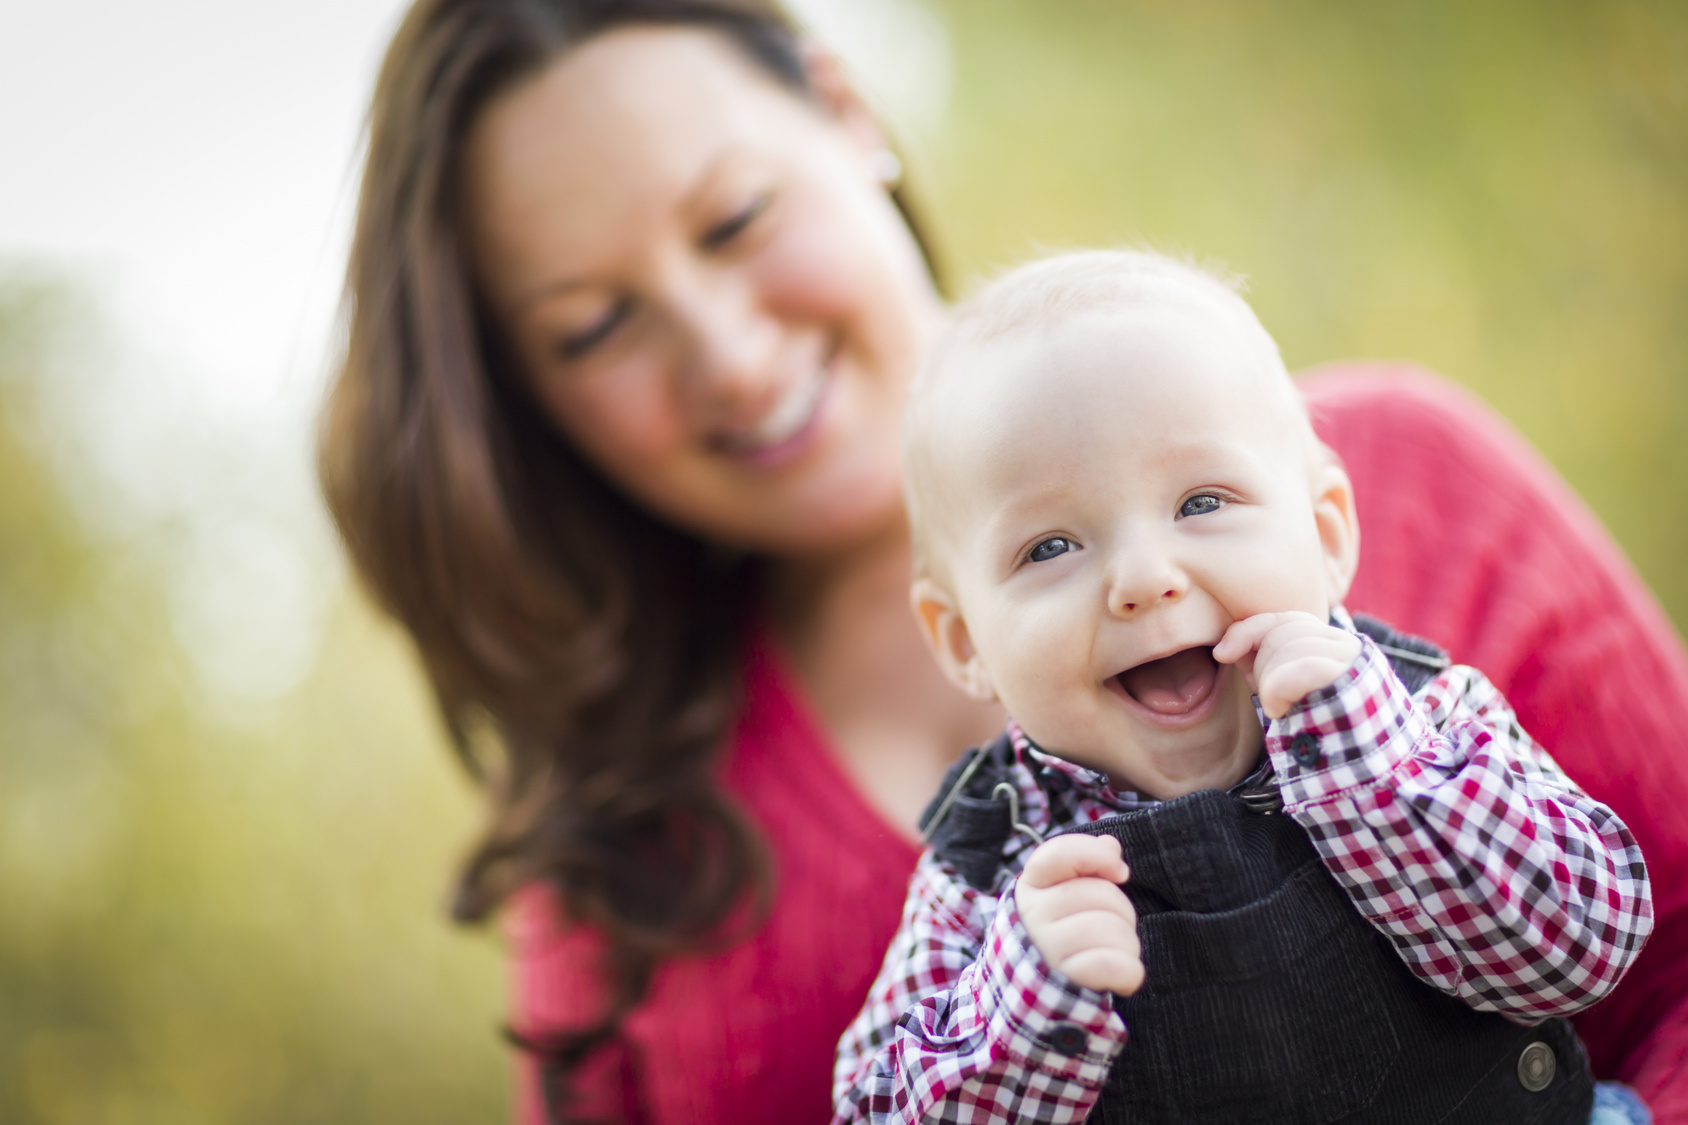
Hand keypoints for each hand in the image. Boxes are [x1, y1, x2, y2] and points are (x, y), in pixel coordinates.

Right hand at [1016, 834, 1143, 995]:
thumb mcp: (1068, 895)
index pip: (1059, 853)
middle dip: (1122, 911)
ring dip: (1128, 945)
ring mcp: (1046, 948)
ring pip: (1112, 931)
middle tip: (1113, 928)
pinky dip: (1130, 972)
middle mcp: (1033, 915)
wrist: (1039, 994)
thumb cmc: (1064, 934)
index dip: (1096, 856)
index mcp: (1033, 885)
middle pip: (1101, 894)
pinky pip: (1114, 966)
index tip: (1120, 872)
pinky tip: (1122, 976)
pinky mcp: (1064, 980)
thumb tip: (1110, 845)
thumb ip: (1087, 866)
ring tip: (1113, 955)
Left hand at [1212, 610, 1361, 718]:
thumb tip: (1223, 648)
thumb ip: (1254, 656)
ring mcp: (1354, 663)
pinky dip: (1278, 689)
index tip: (1222, 653)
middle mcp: (1348, 646)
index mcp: (1331, 643)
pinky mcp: (1352, 683)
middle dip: (1262, 665)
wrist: (1339, 761)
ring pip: (1290, 649)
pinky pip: (1303, 668)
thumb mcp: (1274, 683)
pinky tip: (1278, 709)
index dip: (1249, 630)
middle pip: (1283, 632)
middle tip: (1272, 697)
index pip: (1286, 618)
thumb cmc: (1303, 722)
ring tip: (1280, 707)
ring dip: (1270, 683)